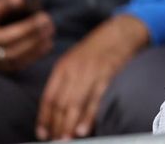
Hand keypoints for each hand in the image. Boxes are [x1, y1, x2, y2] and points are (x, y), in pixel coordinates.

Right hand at [0, 0, 53, 74]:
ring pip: (13, 54)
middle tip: (45, 17)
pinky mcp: (0, 69)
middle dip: (27, 28)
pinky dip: (35, 54)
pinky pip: (18, 64)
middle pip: (4, 38)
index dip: (3, 5)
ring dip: (35, 41)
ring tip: (49, 28)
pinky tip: (47, 42)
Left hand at [35, 14, 148, 139]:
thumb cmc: (97, 51)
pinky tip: (83, 129)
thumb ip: (65, 82)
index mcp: (63, 67)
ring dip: (69, 125)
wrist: (121, 32)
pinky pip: (96, 99)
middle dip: (57, 126)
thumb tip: (56, 110)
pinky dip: (89, 116)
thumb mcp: (75, 61)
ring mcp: (92, 72)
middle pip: (61, 103)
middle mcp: (75, 70)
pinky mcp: (109, 74)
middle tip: (57, 141)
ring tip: (66, 140)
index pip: (49, 97)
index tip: (43, 134)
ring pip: (75, 104)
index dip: (44, 118)